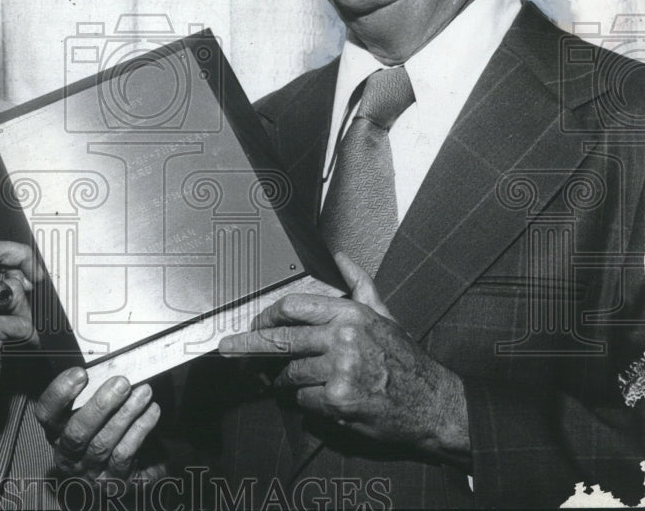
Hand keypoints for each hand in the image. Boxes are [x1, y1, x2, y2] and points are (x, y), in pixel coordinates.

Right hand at [0, 240, 39, 441]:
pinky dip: (27, 336)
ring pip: (12, 289)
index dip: (12, 253)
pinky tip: (20, 346)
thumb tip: (22, 279)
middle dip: (22, 260)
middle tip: (37, 281)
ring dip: (25, 311)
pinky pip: (19, 322)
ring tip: (19, 331)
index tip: (29, 270)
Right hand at [34, 369, 164, 483]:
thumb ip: (94, 391)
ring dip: (126, 414)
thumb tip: (108, 362)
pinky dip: (140, 430)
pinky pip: (125, 455)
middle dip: (100, 405)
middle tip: (122, 382)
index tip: (80, 373)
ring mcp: (91, 472)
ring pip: (103, 444)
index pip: (46, 414)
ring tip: (144, 391)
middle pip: (76, 433)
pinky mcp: (115, 482)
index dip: (59, 393)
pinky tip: (152, 411)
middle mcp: (68, 456)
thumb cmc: (111, 427)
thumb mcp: (97, 410)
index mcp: (57, 432)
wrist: (136, 465)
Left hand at [219, 253, 469, 465]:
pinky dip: (302, 401)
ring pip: (290, 374)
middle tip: (228, 349)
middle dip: (250, 345)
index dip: (268, 314)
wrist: (433, 404)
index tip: (256, 321)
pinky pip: (303, 399)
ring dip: (280, 380)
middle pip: (282, 340)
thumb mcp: (384, 315)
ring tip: (279, 381)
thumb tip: (338, 255)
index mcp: (351, 313)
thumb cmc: (405, 359)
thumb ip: (359, 284)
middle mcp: (343, 338)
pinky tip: (311, 399)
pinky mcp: (338, 401)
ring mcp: (340, 370)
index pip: (294, 306)